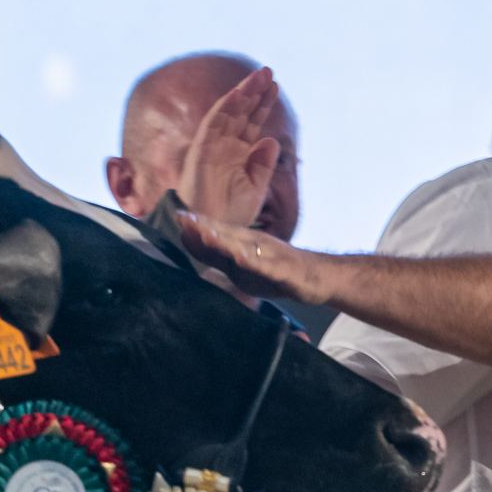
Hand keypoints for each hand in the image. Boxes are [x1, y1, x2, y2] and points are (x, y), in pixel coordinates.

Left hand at [175, 209, 326, 303]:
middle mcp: (254, 244)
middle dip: (205, 227)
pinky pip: (268, 267)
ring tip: (207, 235)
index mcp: (242, 242)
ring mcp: (270, 256)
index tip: (176, 215)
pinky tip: (242, 258)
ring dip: (225, 241)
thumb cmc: (275, 269)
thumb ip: (215, 254)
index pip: (216, 231)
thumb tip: (188, 240)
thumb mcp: (241, 262)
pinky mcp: (285, 271)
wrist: (316, 276)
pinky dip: (255, 262)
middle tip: (184, 219)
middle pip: (227, 235)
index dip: (196, 224)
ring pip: (245, 248)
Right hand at [177, 67, 280, 228]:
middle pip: (241, 113)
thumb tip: (270, 140)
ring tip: (259, 76)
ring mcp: (212, 148)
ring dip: (243, 94)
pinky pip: (212, 125)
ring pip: (228, 114)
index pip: (251, 123)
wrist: (212, 233)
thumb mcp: (255, 190)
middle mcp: (224, 148)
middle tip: (268, 72)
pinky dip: (224, 109)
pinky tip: (237, 94)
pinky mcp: (201, 151)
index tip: (275, 87)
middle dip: (254, 93)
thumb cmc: (231, 216)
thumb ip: (262, 165)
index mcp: (237, 156)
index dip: (262, 105)